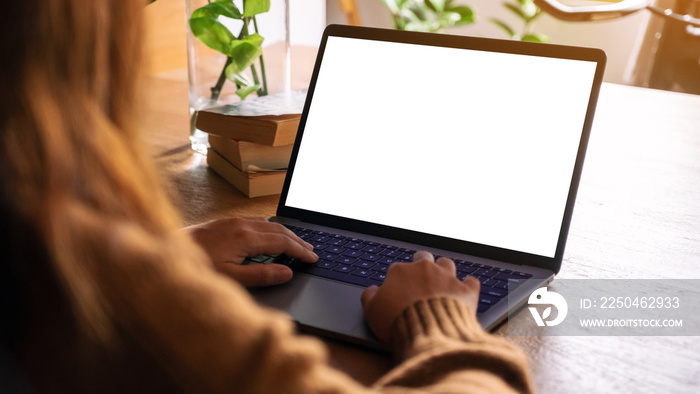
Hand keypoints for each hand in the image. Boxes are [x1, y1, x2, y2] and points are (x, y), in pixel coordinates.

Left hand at [185, 218, 317, 286]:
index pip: (283, 242)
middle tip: (311, 250)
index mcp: (246, 238)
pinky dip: (271, 228)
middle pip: (279, 230)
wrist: (165, 251)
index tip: (313, 258)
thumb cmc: (196, 268)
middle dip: (298, 240)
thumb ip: (261, 275)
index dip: (300, 251)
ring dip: (285, 233)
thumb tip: (287, 271)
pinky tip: (270, 234)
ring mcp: (232, 221)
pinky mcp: (224, 222)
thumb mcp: (231, 278)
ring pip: (268, 223)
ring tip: (296, 243)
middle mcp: (242, 225)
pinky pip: (256, 221)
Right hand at [360, 251, 479, 343]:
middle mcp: (424, 269)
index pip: (397, 268)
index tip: (398, 290)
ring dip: (444, 270)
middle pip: (423, 257)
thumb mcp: (371, 311)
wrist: (428, 332)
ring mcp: (446, 277)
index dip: (397, 279)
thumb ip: (369, 296)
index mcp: (400, 271)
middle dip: (421, 265)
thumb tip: (372, 291)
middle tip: (419, 278)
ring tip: (442, 281)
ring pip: (446, 263)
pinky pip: (470, 281)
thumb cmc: (397, 321)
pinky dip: (468, 285)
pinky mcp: (465, 290)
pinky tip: (465, 290)